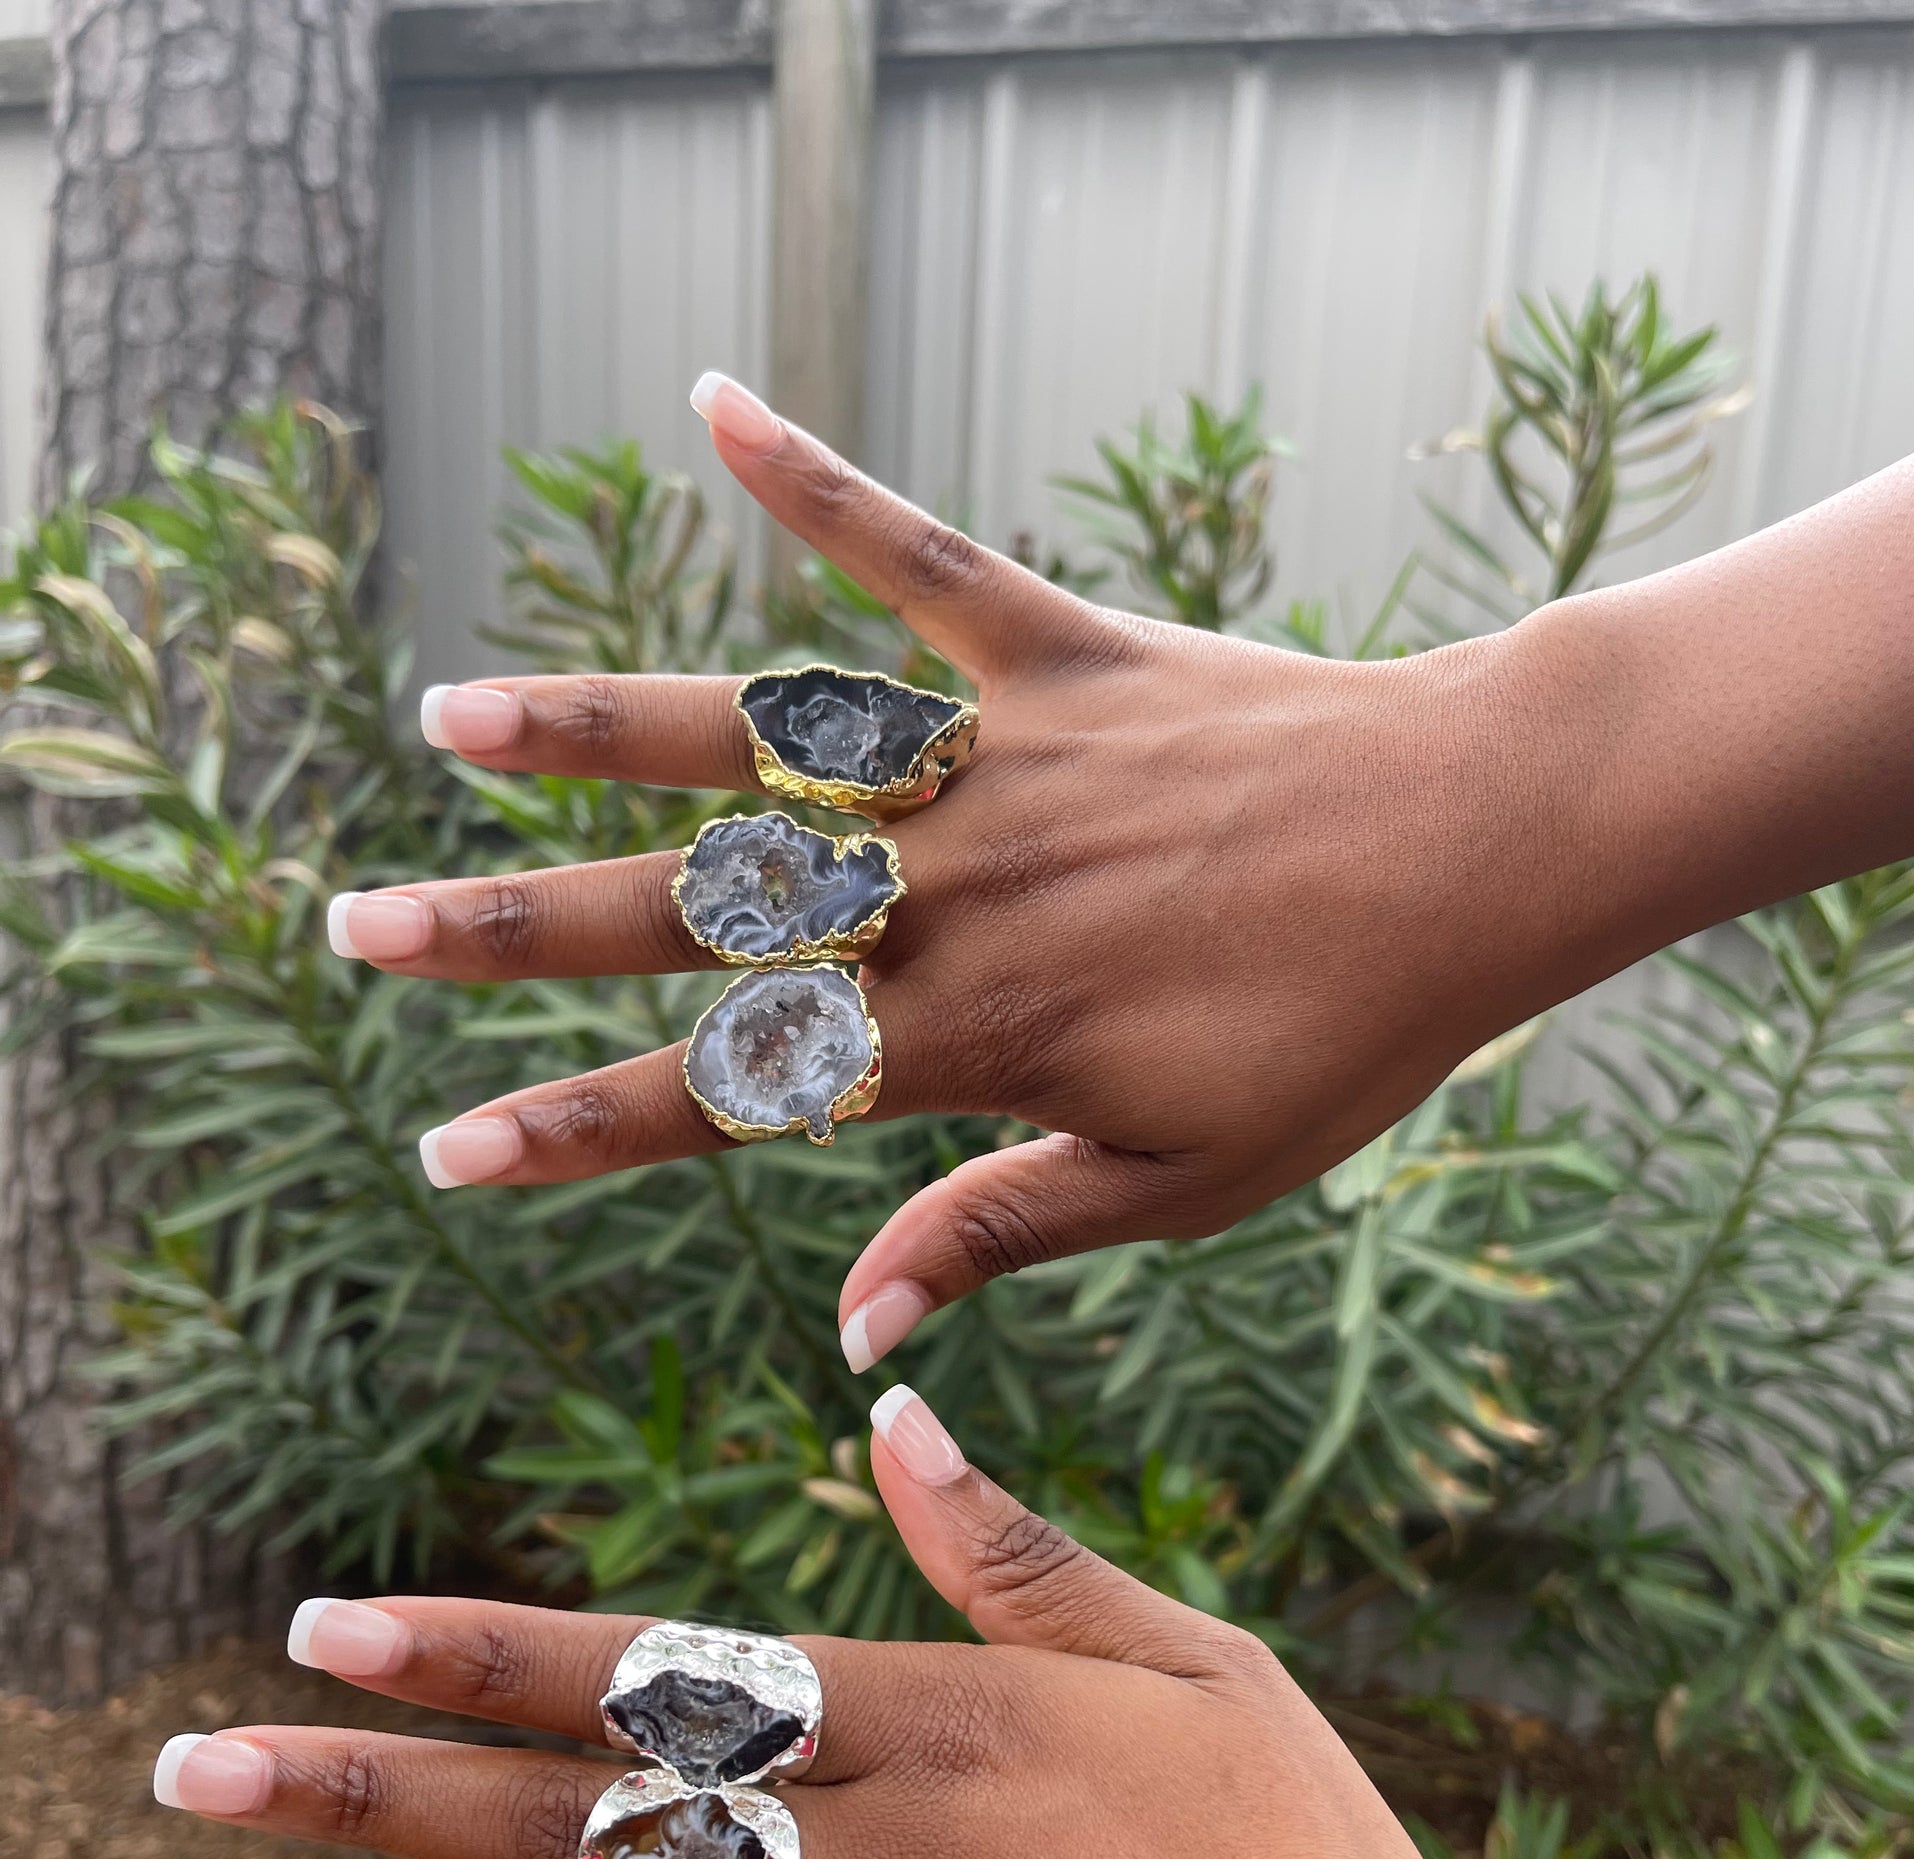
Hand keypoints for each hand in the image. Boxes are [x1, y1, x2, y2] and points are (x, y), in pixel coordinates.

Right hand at [335, 374, 1572, 1370]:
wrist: (1482, 855)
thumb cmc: (1341, 1037)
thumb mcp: (1179, 1182)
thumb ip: (997, 1230)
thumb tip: (849, 1329)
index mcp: (971, 1034)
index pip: (732, 1092)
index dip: (578, 1126)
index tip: (448, 1148)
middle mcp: (954, 891)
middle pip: (694, 912)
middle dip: (514, 927)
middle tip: (359, 924)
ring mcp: (999, 762)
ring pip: (762, 742)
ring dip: (600, 723)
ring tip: (451, 709)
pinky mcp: (1061, 651)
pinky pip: (918, 559)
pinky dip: (818, 485)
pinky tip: (709, 402)